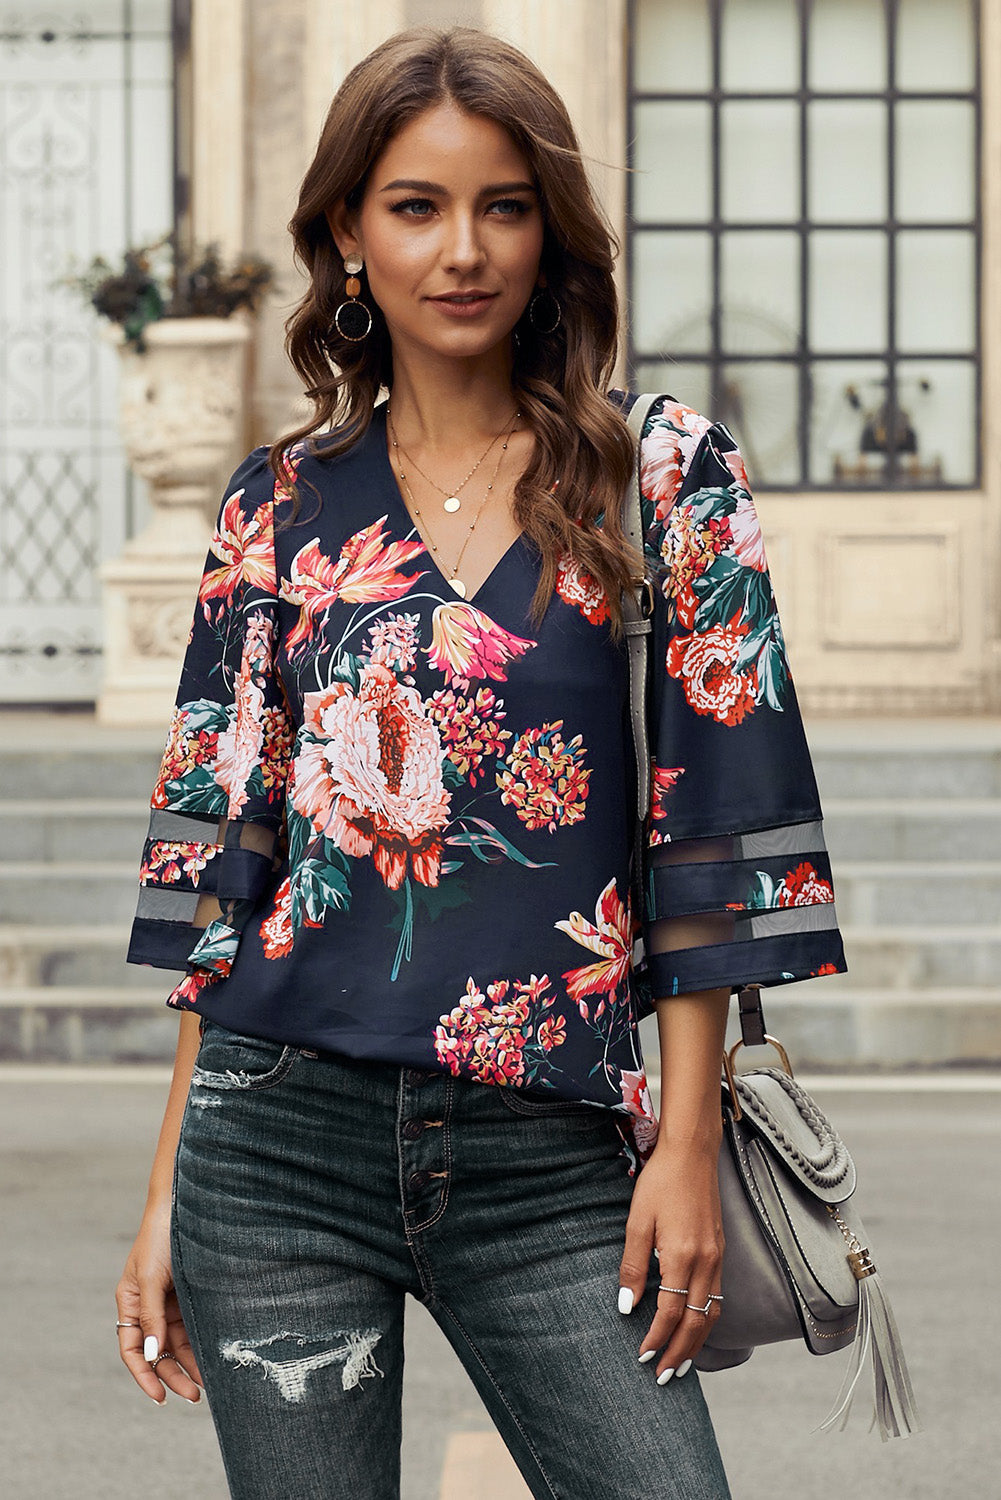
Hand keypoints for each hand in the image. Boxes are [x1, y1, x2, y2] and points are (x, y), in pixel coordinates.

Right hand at [116, 1198, 203, 1404]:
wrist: (185, 1205)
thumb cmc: (161, 1237)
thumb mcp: (152, 1277)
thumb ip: (151, 1316)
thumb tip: (151, 1353)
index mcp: (130, 1303)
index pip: (131, 1350)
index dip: (144, 1376)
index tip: (161, 1397)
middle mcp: (149, 1307)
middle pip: (157, 1352)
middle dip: (174, 1376)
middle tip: (196, 1396)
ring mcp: (170, 1303)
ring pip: (178, 1344)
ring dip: (191, 1364)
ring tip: (211, 1382)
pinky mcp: (190, 1295)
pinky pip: (193, 1327)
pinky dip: (201, 1344)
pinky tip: (213, 1357)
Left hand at [617, 1141, 723, 1382]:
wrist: (692, 1154)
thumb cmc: (660, 1183)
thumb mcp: (637, 1221)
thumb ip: (633, 1266)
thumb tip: (626, 1306)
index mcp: (682, 1256)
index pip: (670, 1312)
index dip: (657, 1337)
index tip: (642, 1356)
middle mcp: (706, 1262)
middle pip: (696, 1322)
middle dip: (680, 1352)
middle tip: (663, 1377)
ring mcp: (717, 1258)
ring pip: (712, 1313)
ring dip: (696, 1342)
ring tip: (681, 1364)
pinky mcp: (720, 1252)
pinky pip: (717, 1296)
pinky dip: (706, 1320)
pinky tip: (695, 1328)